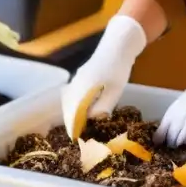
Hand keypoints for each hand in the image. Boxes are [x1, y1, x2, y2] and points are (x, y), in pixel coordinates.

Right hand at [61, 15, 147, 138]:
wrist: (117, 45)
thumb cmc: (117, 69)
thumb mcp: (114, 92)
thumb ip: (103, 108)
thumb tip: (93, 122)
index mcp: (81, 91)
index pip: (71, 114)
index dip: (73, 128)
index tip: (76, 141)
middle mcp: (75, 86)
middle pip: (68, 108)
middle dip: (71, 123)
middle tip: (78, 137)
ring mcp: (77, 80)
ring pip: (69, 101)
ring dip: (72, 114)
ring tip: (80, 127)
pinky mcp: (81, 76)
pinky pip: (73, 94)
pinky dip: (75, 105)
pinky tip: (83, 110)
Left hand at [153, 56, 185, 147]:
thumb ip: (184, 112)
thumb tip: (173, 128)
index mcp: (182, 102)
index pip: (167, 120)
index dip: (161, 132)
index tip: (156, 142)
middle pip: (173, 128)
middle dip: (170, 140)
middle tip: (170, 147)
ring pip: (183, 133)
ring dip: (180, 142)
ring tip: (180, 147)